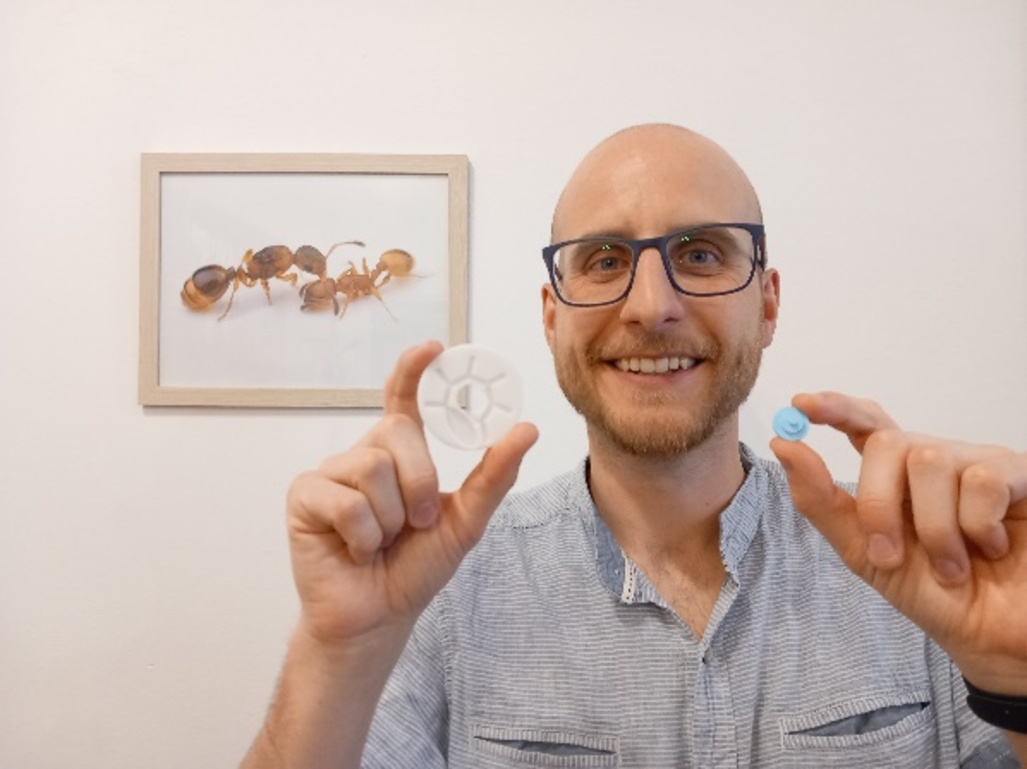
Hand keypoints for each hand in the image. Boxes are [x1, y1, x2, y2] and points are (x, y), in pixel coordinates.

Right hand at [285, 340, 538, 648]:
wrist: (378, 617)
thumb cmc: (415, 567)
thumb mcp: (465, 520)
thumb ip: (493, 475)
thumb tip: (526, 430)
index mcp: (399, 454)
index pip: (402, 399)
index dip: (412, 370)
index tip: (432, 349)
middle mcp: (363, 454)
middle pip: (396, 433)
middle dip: (418, 484)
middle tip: (418, 521)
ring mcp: (330, 474)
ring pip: (372, 468)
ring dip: (391, 518)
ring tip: (381, 541)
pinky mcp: (304, 497)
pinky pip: (345, 501)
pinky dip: (363, 535)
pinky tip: (356, 550)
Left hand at [770, 392, 1026, 694]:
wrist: (994, 639)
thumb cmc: (936, 595)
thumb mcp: (864, 552)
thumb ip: (820, 500)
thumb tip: (782, 442)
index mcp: (899, 476)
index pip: (866, 423)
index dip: (835, 408)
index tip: (801, 406)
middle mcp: (938, 460)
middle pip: (888, 443)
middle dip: (878, 503)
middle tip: (888, 555)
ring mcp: (980, 463)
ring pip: (931, 462)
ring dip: (933, 530)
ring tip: (951, 567)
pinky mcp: (1020, 475)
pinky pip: (982, 481)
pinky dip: (977, 528)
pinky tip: (992, 548)